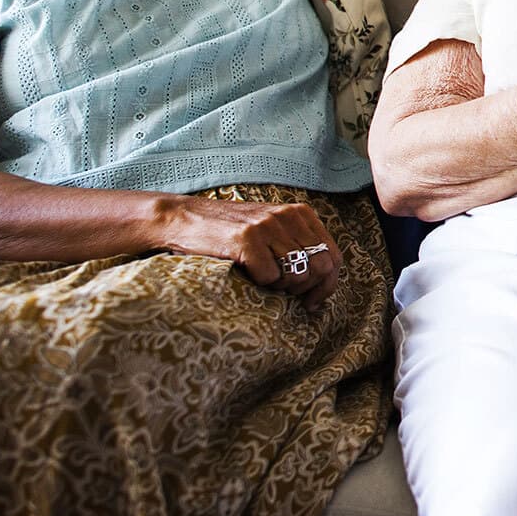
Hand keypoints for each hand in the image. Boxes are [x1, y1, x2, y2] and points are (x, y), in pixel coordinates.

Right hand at [163, 194, 341, 309]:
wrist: (182, 219)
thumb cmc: (228, 233)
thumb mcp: (270, 231)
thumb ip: (297, 247)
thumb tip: (323, 286)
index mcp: (300, 214)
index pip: (334, 255)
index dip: (328, 284)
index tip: (313, 302)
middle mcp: (288, 216)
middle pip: (322, 268)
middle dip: (308, 291)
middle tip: (289, 298)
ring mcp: (268, 226)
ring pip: (298, 275)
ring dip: (282, 288)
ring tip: (263, 280)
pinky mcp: (247, 239)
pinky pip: (270, 278)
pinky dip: (260, 284)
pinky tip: (246, 273)